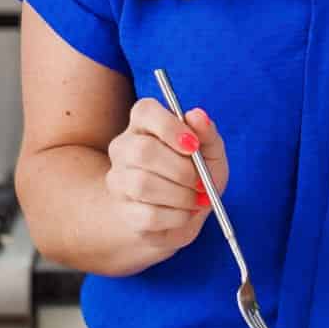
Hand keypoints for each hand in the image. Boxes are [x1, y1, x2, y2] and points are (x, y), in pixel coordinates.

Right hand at [103, 98, 228, 272]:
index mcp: (144, 123)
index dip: (171, 128)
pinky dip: (177, 216)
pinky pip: (148, 214)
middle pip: (143, 151)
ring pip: (143, 185)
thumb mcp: (210, 150)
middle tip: (201, 181)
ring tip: (197, 199)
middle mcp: (123, 147)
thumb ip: (206, 132)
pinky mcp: (124, 211)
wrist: (183, 214)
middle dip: (181, 169)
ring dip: (181, 195)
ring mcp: (118, 180)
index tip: (194, 145)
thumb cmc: (195, 173)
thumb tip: (198, 115)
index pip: (145, 111)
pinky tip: (186, 213)